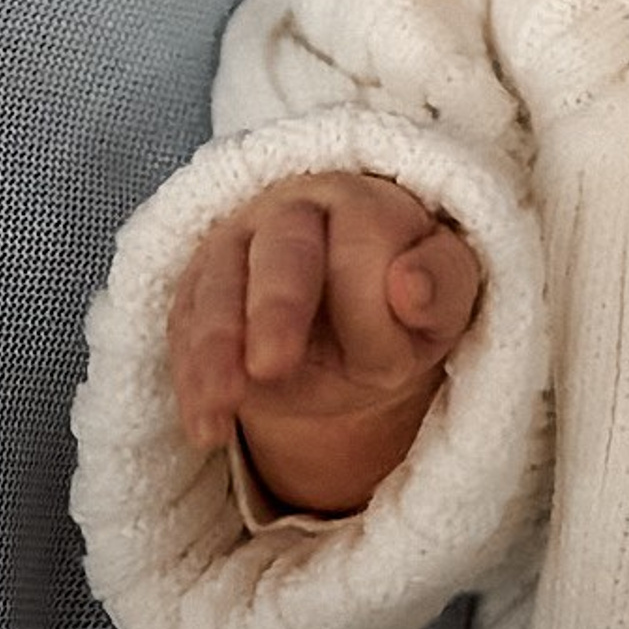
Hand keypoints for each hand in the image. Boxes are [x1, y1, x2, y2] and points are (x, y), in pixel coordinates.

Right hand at [167, 172, 482, 515]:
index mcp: (364, 203)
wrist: (349, 318)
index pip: (363, 239)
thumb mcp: (448, 295)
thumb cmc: (406, 298)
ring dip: (213, 351)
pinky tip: (205, 425)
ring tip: (220, 411)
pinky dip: (189, 380)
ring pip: (216, 288)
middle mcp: (293, 211)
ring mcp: (235, 247)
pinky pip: (181, 329)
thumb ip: (442, 283)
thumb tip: (412, 285)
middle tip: (272, 368)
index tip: (385, 366)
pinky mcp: (196, 291)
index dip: (369, 300)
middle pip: (280, 250)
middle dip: (274, 308)